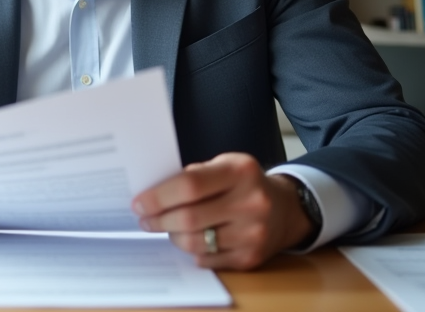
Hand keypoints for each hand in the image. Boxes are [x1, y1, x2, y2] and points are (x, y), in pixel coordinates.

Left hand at [132, 153, 311, 269]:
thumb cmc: (243, 183)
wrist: (286, 209)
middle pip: (190, 217)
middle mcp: (251, 202)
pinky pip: (207, 260)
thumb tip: (152, 194)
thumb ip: (194, 175)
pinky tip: (189, 239)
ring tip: (167, 228)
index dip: (158, 197)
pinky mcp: (251, 258)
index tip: (139, 203)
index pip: (189, 185)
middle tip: (145, 219)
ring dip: (174, 236)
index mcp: (240, 171)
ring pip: (196, 242)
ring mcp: (253, 233)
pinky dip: (192, 251)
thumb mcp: (224, 165)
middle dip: (159, 220)